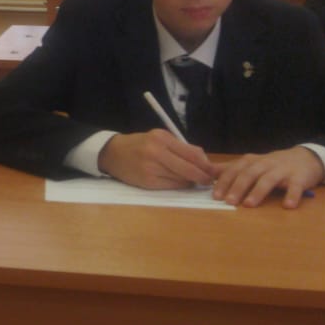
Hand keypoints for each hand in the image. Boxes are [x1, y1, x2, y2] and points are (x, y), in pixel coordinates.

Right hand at [98, 129, 218, 188]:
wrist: (112, 153)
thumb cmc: (139, 144)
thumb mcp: (159, 138)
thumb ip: (180, 147)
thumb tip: (203, 160)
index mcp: (161, 138)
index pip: (191, 153)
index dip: (205, 164)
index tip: (212, 170)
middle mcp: (156, 152)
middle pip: (188, 168)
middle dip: (202, 176)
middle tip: (208, 180)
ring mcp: (151, 168)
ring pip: (181, 179)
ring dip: (190, 181)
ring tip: (192, 179)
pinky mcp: (147, 182)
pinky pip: (171, 186)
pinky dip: (178, 185)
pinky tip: (179, 182)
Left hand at [212, 147, 323, 207]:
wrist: (305, 158)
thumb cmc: (273, 165)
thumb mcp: (251, 164)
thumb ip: (231, 169)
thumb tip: (207, 173)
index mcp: (252, 161)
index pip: (235, 170)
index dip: (224, 182)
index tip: (216, 196)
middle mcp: (265, 164)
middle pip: (249, 174)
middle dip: (238, 187)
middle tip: (229, 202)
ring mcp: (283, 170)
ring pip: (269, 180)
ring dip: (258, 192)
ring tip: (249, 205)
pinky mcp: (300, 178)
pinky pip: (296, 186)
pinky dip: (292, 195)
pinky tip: (288, 205)